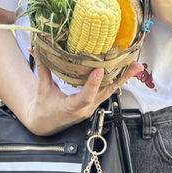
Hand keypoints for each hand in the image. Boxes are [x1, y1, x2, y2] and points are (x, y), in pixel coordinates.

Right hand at [23, 55, 142, 135]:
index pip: (86, 96)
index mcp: (71, 107)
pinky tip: (125, 71)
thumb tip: (36, 48)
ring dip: (123, 78)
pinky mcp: (94, 103)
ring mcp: (92, 106)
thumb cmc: (42, 108)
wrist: (44, 124)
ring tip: (135, 66)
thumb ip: (42, 68)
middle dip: (121, 78)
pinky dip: (117, 80)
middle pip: (106, 92)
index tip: (100, 70)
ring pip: (110, 91)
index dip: (93, 84)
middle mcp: (86, 108)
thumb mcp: (42, 88)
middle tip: (134, 65)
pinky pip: (108, 91)